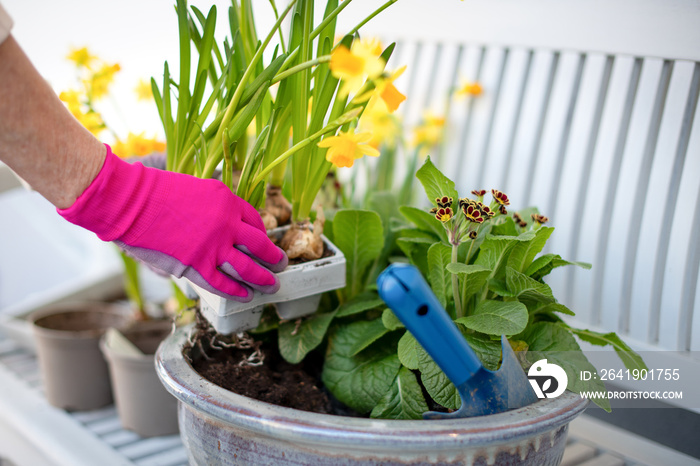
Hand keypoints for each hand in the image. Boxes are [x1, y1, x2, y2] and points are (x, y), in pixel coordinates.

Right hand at [58, 145, 287, 300]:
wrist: (130, 201)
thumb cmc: (154, 190)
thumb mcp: (193, 186)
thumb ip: (210, 204)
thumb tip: (217, 218)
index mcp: (227, 200)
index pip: (254, 220)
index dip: (263, 234)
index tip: (265, 241)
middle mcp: (227, 223)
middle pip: (260, 245)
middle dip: (274, 257)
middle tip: (282, 264)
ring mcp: (214, 246)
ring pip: (249, 268)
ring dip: (264, 278)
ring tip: (273, 285)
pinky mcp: (197, 265)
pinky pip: (224, 284)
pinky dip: (237, 292)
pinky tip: (245, 296)